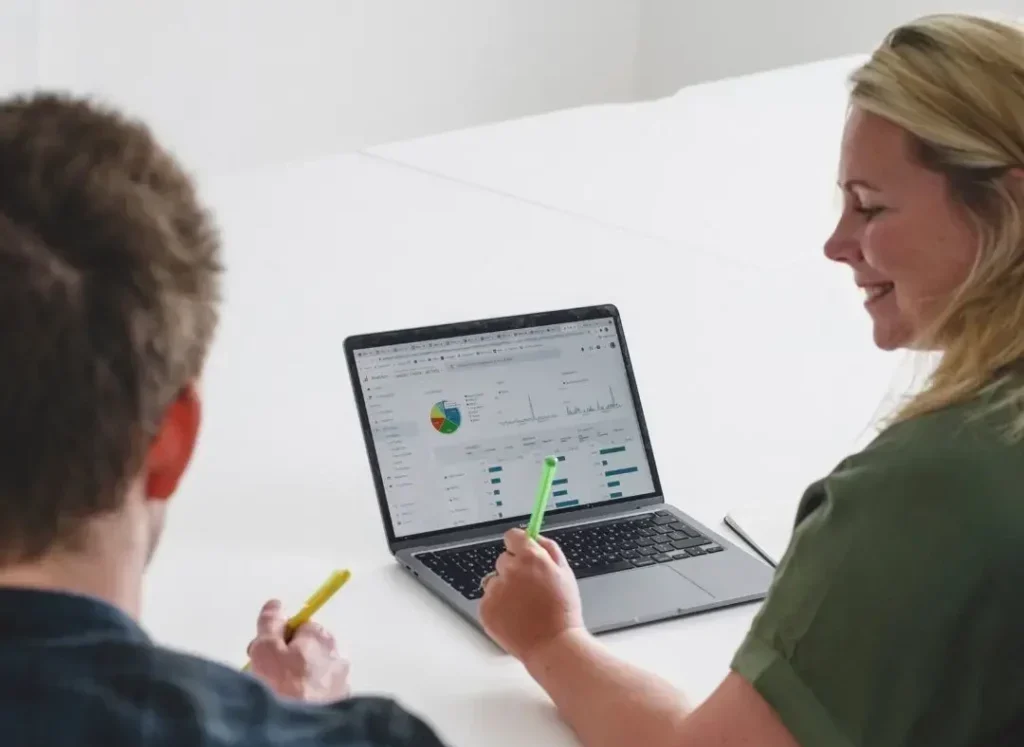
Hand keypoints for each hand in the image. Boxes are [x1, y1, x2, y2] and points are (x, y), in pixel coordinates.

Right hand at [246, 599, 350, 702]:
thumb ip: (270, 623)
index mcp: (322, 636)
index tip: (263, 654)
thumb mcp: (265, 649)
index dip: (278, 639)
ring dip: (298, 679)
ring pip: (314, 672)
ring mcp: (343, 680)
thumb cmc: (281, 686)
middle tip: (267, 676)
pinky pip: (320, 693)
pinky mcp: (341, 703)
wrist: (302, 730)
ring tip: (280, 693)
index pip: (299, 627)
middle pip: (307, 649)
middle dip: (287, 659)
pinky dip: (308, 696)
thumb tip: (276, 604)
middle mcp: (338, 654)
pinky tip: (295, 705)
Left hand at [479, 528, 584, 662]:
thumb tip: (534, 536)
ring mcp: (495, 590)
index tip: (521, 552)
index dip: (518, 545)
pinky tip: (515, 618)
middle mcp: (510, 570)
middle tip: (530, 590)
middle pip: (503, 559)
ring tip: (524, 608)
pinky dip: (498, 608)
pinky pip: (488, 601)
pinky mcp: (485, 609)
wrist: (553, 645)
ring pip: (494, 581)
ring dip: (504, 589)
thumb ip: (549, 548)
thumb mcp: (565, 572)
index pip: (512, 536)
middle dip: (514, 570)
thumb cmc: (563, 612)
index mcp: (530, 558)